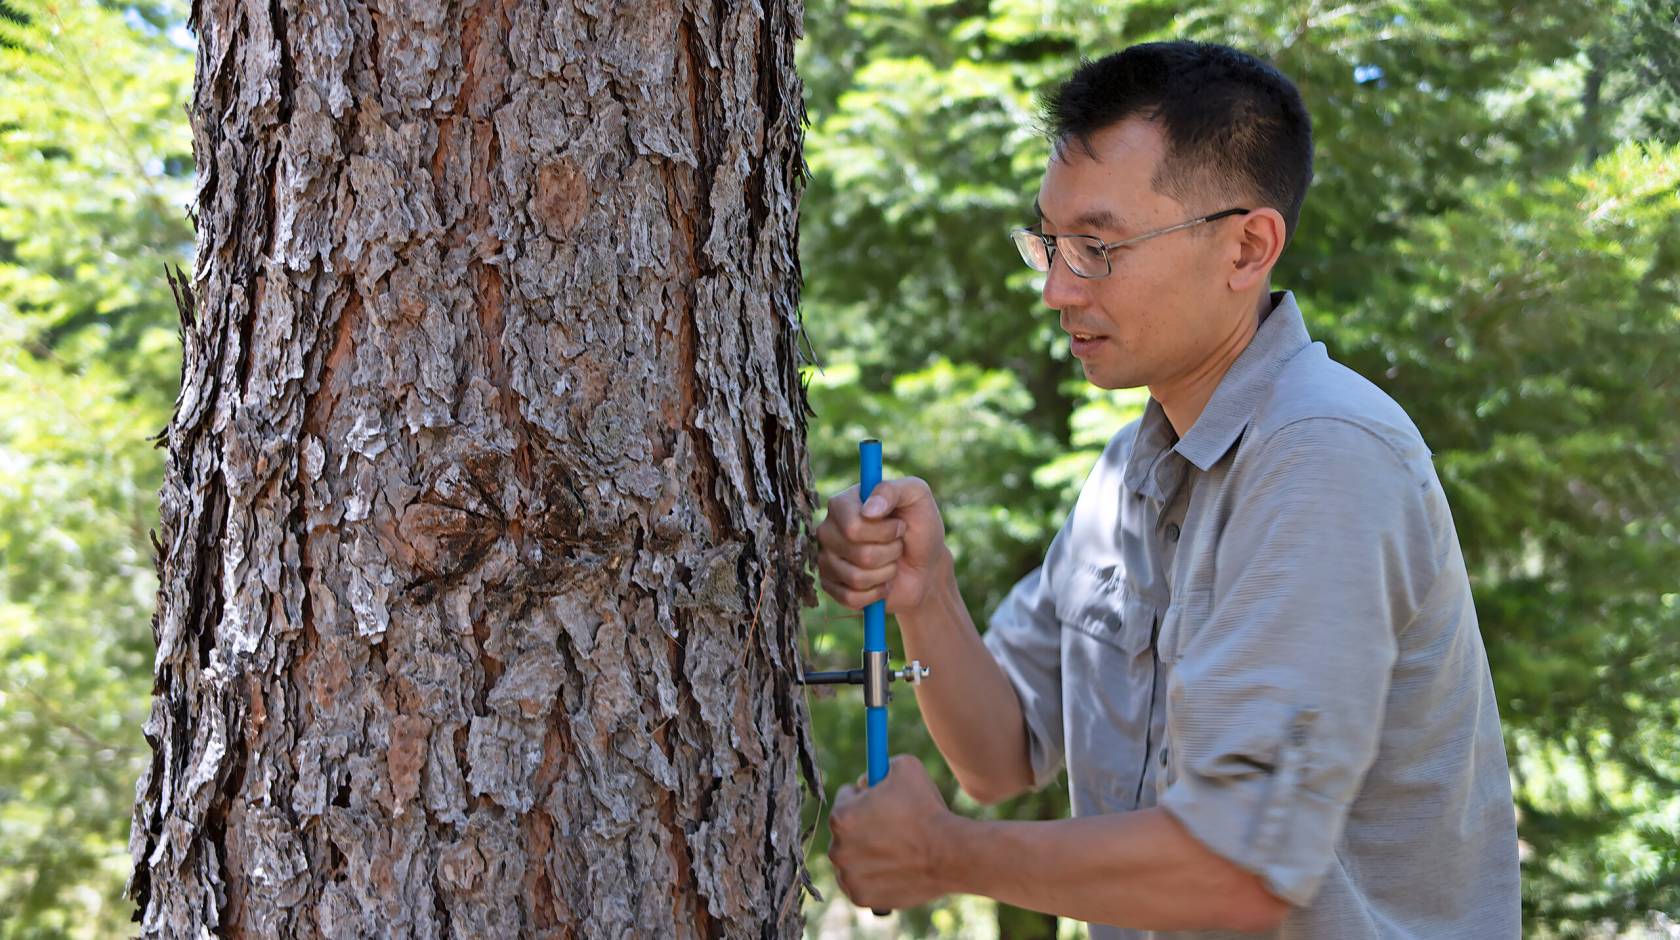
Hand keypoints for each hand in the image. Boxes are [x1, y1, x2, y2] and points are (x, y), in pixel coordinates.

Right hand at [815, 476, 951, 614]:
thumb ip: (892, 490)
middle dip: (890, 552)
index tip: (900, 526)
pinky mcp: (831, 586)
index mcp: (842, 504)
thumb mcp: (917, 496)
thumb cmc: (920, 527)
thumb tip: (868, 510)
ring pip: (856, 578)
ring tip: (892, 562)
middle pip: (857, 552)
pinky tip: (882, 583)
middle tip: (897, 545)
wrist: (926, 567)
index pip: (853, 526)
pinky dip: (876, 593)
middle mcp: (828, 530)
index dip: (884, 531)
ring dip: (886, 573)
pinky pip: (851, 598)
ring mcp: (826, 559)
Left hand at [828, 755, 958, 910]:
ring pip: (851, 857)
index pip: (846, 796)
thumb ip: (880, 764)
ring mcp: (848, 877)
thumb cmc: (928, 809)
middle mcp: (837, 849)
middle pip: (845, 830)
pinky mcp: (861, 897)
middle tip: (891, 825)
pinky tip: (893, 867)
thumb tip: (869, 778)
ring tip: (897, 847)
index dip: (866, 795)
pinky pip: (860, 881)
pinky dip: (872, 876)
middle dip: (863, 825)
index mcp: (841, 816)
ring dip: (866, 851)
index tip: (882, 800)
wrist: (950, 854)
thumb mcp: (905, 766)